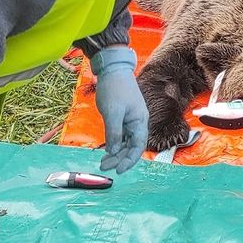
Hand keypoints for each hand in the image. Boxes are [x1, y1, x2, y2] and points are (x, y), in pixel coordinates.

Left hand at [92, 46, 148, 172]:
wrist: (113, 71)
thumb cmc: (115, 89)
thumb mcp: (113, 112)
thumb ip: (114, 132)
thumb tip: (113, 151)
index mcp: (140, 120)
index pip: (138, 146)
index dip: (130, 160)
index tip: (118, 170)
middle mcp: (137, 122)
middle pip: (132, 146)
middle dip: (120, 159)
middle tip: (104, 167)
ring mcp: (130, 120)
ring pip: (126, 142)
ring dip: (116, 153)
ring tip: (103, 162)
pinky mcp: (123, 117)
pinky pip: (121, 135)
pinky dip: (114, 144)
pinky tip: (106, 151)